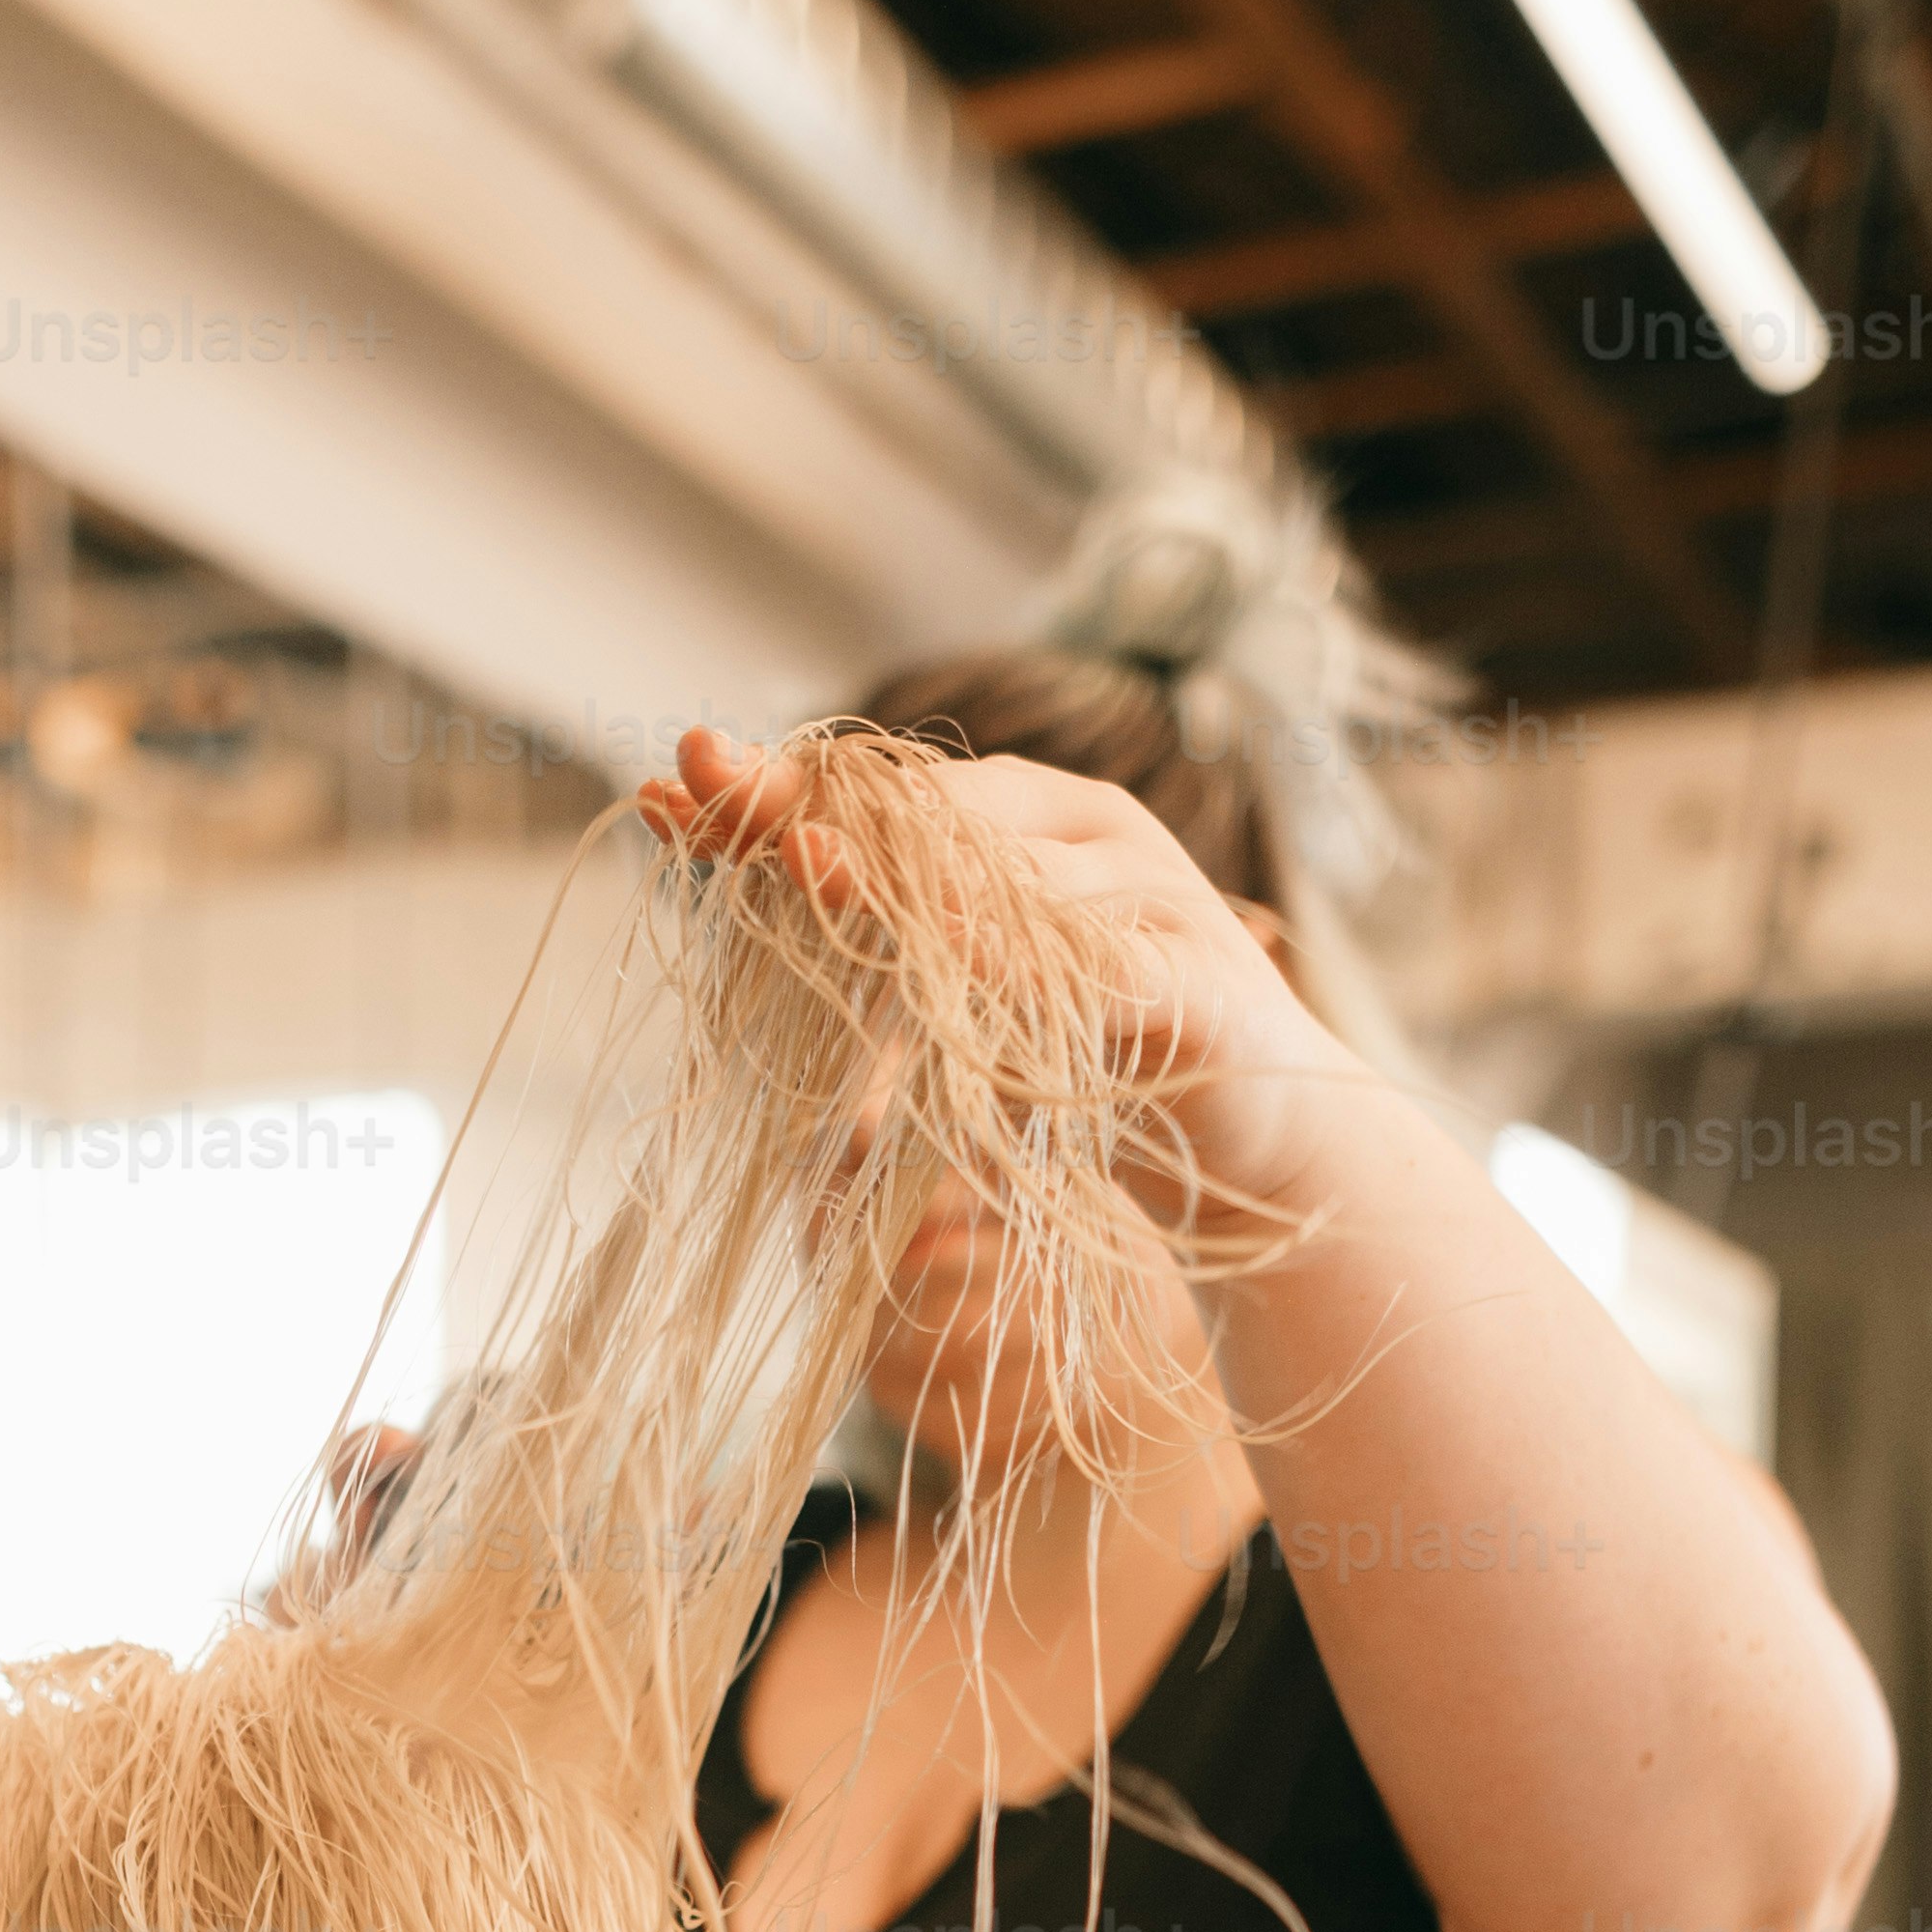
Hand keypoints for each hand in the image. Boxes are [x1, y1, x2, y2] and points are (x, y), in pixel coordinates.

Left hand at [636, 720, 1353, 1208]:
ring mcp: (1153, 902)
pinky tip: (949, 959)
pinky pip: (1099, 976)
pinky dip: (1021, 970)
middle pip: (933, 815)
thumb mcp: (978, 994)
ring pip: (1011, 883)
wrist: (1258, 1146)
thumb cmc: (1099, 1062)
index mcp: (1031, 822)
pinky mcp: (1198, 993)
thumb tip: (761, 873)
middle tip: (713, 794)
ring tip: (803, 866)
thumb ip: (895, 935)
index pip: (886, 790)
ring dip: (903, 880)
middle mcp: (1090, 837)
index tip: (673, 786)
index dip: (778, 790)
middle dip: (817, 806)